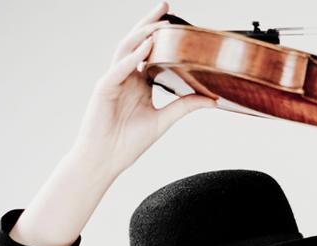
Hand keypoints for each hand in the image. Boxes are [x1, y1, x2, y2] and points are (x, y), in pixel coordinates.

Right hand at [69, 1, 216, 176]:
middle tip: (166, 7)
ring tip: (158, 23)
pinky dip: (132, 59)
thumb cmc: (127, 142)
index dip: (163, 37)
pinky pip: (118, 70)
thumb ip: (185, 106)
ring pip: (126, 50)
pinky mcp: (103, 90)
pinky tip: (146, 49)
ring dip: (141, 34)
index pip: (151, 52)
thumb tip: (212, 99)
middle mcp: (125, 77)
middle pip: (137, 43)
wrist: (105, 160)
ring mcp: (113, 80)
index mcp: (139, 82)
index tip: (178, 22)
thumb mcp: (164, 121)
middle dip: (150, 24)